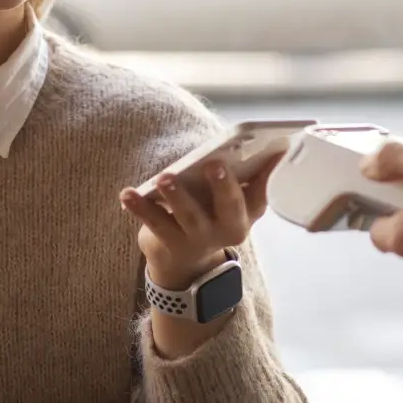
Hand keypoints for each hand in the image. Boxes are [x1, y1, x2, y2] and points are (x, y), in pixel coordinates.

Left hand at [119, 156, 278, 289]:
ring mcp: (199, 239)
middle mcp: (228, 229)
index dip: (271, 173)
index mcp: (247, 214)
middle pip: (230, 207)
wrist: (184, 262)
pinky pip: (154, 223)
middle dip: (224, 185)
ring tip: (165, 177)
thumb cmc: (209, 214)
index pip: (263, 193)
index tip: (275, 150)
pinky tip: (127, 193)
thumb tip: (250, 140)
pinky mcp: (170, 244)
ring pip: (189, 216)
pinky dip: (140, 206)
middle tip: (215, 164)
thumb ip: (237, 177)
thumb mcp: (227, 201)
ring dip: (177, 195)